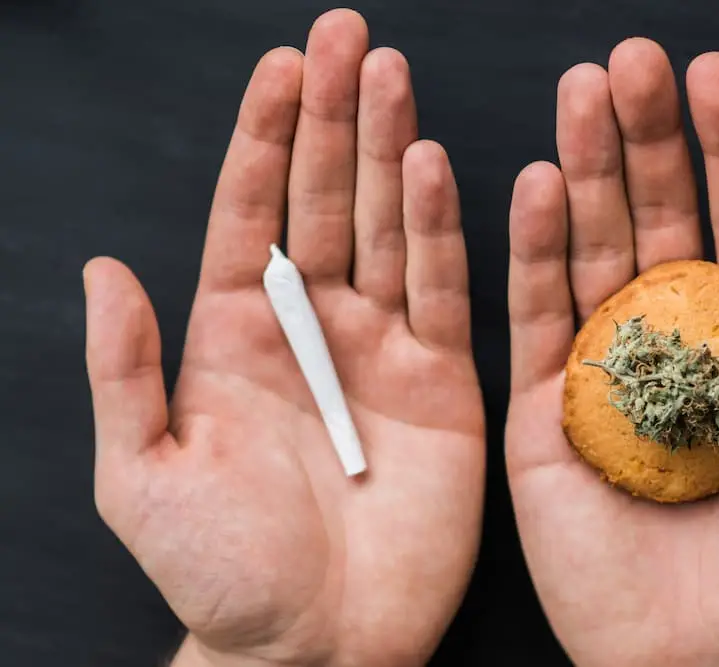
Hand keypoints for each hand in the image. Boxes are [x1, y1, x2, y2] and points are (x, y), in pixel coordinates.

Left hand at [83, 10, 483, 666]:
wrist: (315, 643)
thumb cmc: (220, 573)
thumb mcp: (142, 476)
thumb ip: (124, 371)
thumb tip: (105, 269)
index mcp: (234, 336)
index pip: (250, 213)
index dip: (265, 138)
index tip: (282, 65)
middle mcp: (311, 327)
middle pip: (322, 201)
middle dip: (333, 117)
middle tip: (348, 37)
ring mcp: (382, 348)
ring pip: (386, 228)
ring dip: (389, 152)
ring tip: (391, 77)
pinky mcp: (443, 381)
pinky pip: (444, 291)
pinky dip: (441, 230)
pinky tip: (437, 169)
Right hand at [506, 40, 718, 666]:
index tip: (713, 76)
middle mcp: (674, 347)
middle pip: (661, 221)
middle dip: (648, 138)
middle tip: (630, 61)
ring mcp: (605, 373)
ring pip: (593, 252)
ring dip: (588, 171)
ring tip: (580, 95)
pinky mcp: (544, 410)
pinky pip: (535, 320)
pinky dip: (534, 254)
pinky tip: (538, 188)